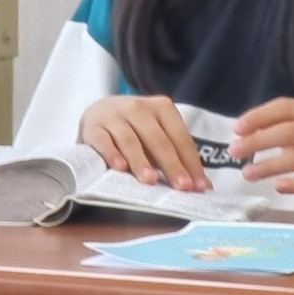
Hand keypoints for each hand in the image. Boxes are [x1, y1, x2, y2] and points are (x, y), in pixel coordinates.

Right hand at [79, 95, 210, 191]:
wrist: (99, 111)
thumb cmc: (136, 129)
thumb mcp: (156, 134)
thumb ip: (174, 155)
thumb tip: (199, 185)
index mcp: (162, 107)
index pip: (180, 137)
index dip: (190, 162)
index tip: (198, 185)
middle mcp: (139, 107)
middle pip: (158, 140)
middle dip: (172, 165)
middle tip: (181, 186)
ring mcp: (114, 115)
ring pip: (131, 140)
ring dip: (141, 161)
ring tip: (150, 181)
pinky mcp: (93, 127)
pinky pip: (104, 141)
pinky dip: (112, 154)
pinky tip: (119, 168)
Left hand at [228, 98, 293, 216]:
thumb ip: (284, 132)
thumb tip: (245, 131)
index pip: (287, 107)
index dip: (260, 115)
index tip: (236, 129)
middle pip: (290, 130)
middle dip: (258, 140)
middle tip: (234, 152)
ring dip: (269, 165)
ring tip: (246, 174)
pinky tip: (277, 187)